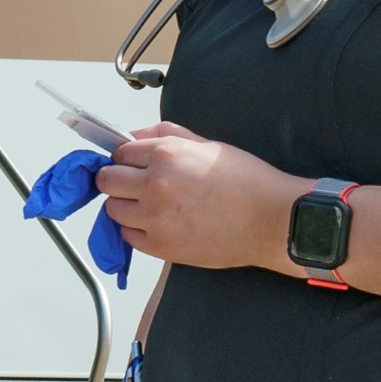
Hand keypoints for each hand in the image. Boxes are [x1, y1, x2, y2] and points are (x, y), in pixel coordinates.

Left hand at [93, 122, 301, 274]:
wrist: (273, 220)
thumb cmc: (248, 182)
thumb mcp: (208, 145)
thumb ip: (165, 136)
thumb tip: (132, 137)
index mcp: (166, 154)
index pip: (119, 153)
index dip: (127, 159)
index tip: (135, 165)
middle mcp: (155, 184)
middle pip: (107, 180)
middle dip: (119, 180)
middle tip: (138, 185)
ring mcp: (154, 217)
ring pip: (112, 208)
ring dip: (126, 205)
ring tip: (152, 206)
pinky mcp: (160, 245)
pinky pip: (127, 235)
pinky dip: (137, 229)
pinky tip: (160, 223)